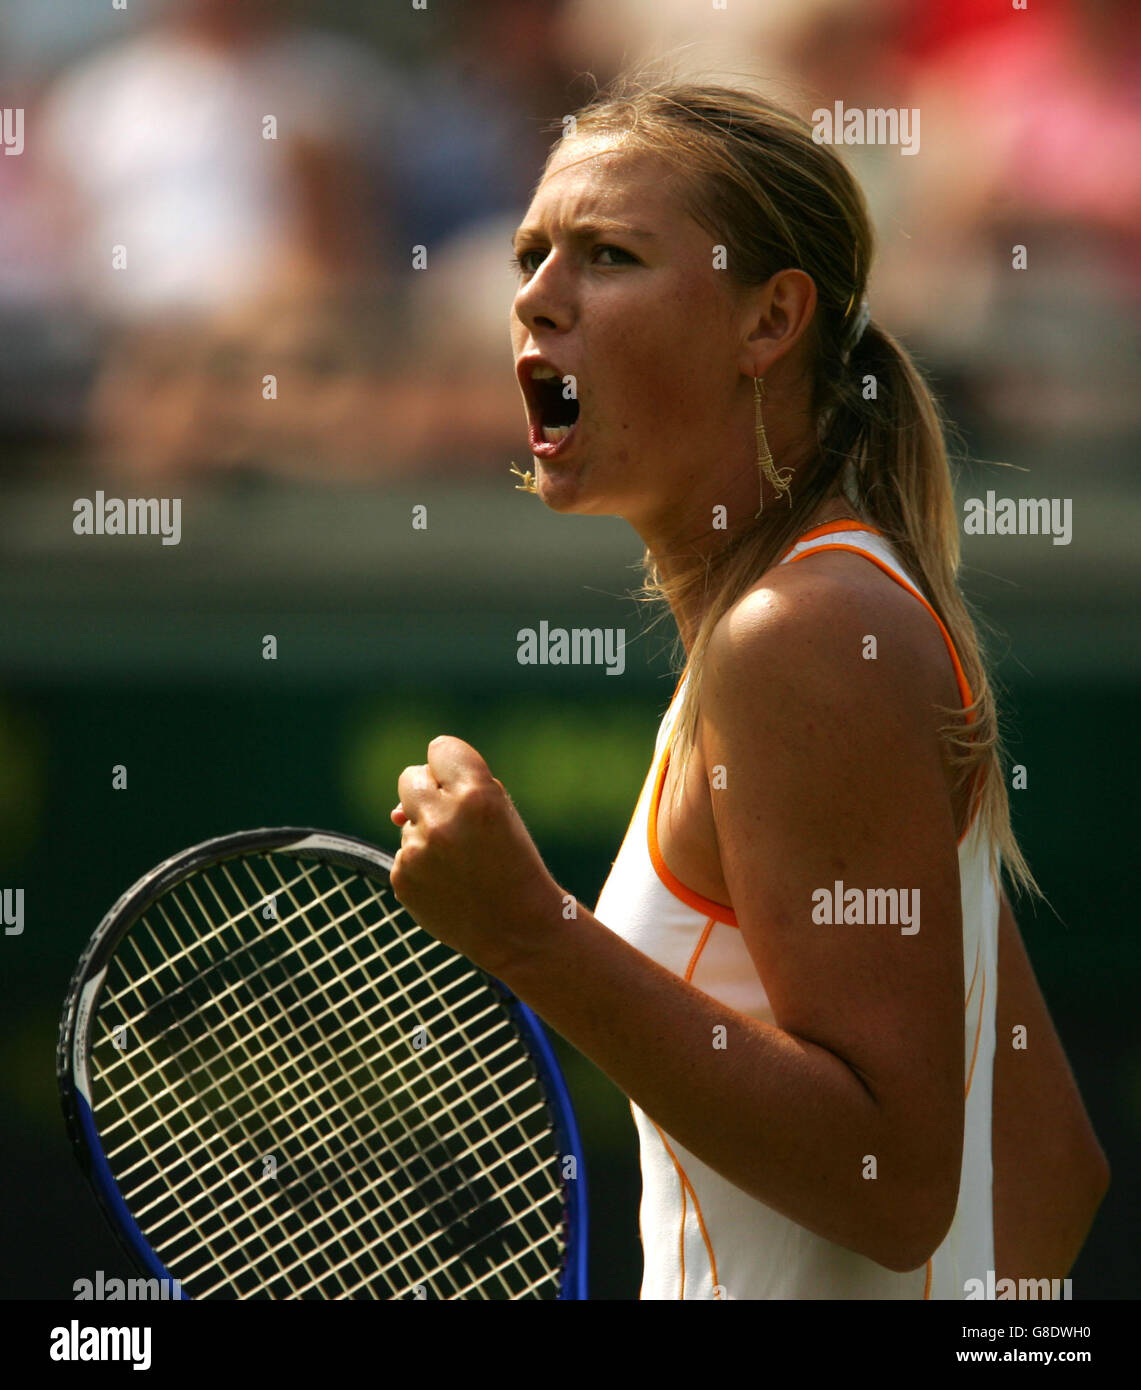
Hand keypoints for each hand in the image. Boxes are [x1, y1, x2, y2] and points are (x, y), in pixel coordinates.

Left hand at [390, 736, 565, 976]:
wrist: (518, 928)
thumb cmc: (515, 862)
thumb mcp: (502, 812)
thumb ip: (457, 790)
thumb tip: (394, 811)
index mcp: (475, 794)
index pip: (440, 748)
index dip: (450, 764)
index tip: (461, 781)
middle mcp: (441, 819)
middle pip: (410, 777)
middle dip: (428, 791)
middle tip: (454, 817)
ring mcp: (417, 850)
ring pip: (406, 819)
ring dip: (427, 832)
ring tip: (461, 861)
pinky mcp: (402, 878)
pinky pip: (404, 853)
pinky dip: (421, 863)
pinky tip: (449, 881)